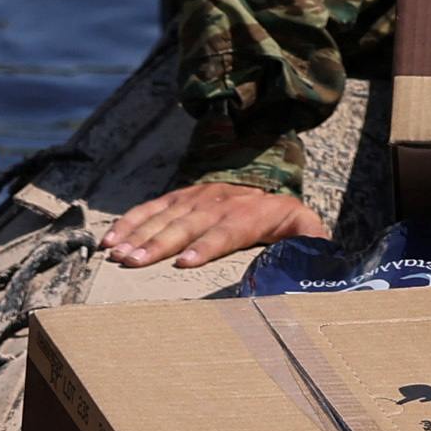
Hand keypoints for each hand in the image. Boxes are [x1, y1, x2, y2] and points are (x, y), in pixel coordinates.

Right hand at [99, 177, 323, 269]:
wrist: (258, 168)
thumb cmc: (279, 211)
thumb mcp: (302, 223)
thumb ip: (310, 241)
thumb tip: (319, 258)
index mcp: (247, 215)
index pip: (225, 230)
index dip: (206, 245)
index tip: (185, 262)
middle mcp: (216, 204)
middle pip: (185, 225)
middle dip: (159, 244)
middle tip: (134, 263)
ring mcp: (192, 198)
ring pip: (162, 217)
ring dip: (138, 236)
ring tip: (118, 254)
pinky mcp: (176, 197)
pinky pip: (149, 209)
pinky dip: (128, 222)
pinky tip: (110, 239)